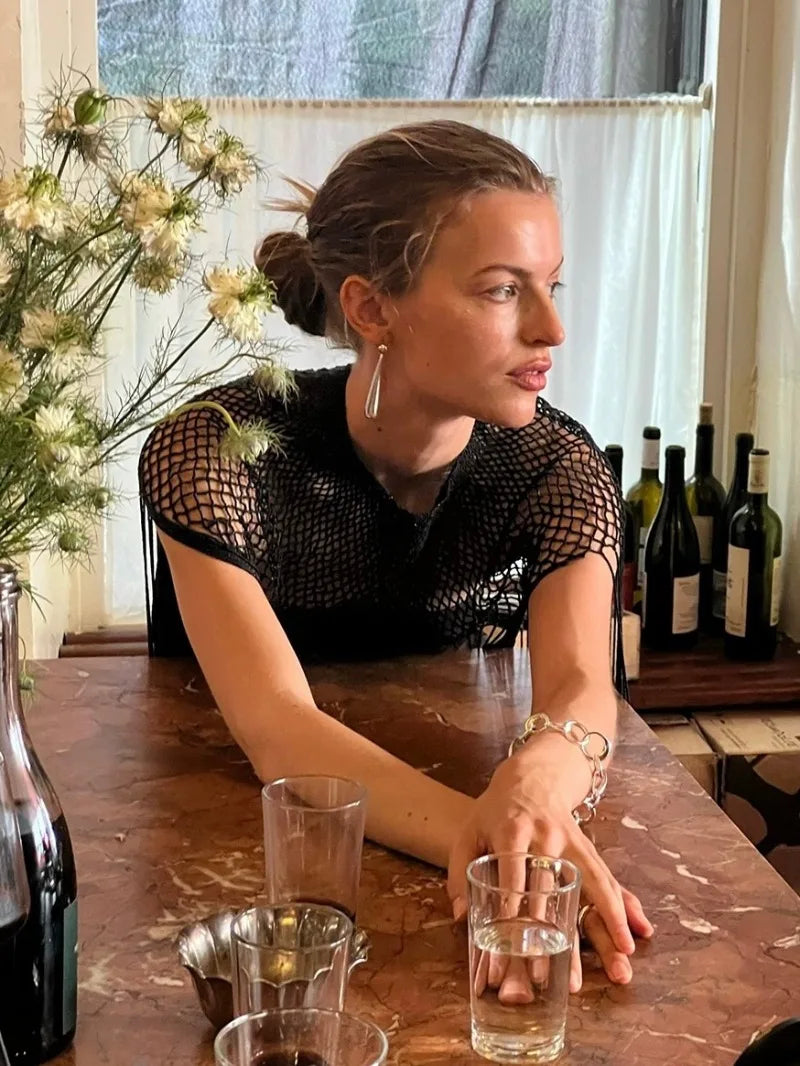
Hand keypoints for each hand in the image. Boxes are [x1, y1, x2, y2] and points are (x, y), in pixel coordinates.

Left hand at [447, 746, 652, 992]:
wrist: (532, 777)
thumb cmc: (494, 812)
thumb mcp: (468, 832)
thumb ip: (459, 872)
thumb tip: (462, 916)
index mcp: (511, 830)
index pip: (512, 872)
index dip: (512, 905)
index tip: (513, 939)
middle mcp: (545, 836)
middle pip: (551, 889)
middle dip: (552, 932)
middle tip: (553, 973)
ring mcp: (571, 841)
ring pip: (590, 883)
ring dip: (606, 920)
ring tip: (621, 956)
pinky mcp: (588, 847)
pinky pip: (607, 878)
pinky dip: (623, 905)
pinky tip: (638, 932)